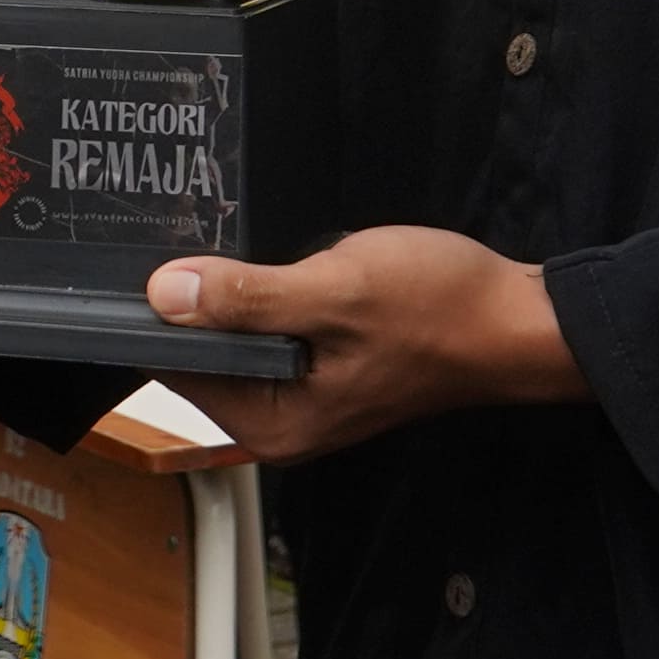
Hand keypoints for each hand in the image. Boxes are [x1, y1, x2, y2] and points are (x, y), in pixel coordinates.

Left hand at [148, 228, 578, 461]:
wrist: (518, 319)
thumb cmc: (439, 309)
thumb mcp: (335, 291)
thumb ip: (247, 298)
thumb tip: (163, 294)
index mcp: (275, 425)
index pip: (178, 371)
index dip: (157, 314)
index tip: (140, 257)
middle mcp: (284, 424)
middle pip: (204, 358)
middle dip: (193, 300)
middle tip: (180, 233)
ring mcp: (309, 398)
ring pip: (238, 341)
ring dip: (230, 294)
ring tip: (217, 237)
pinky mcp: (330, 368)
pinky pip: (273, 333)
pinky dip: (265, 297)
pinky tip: (267, 259)